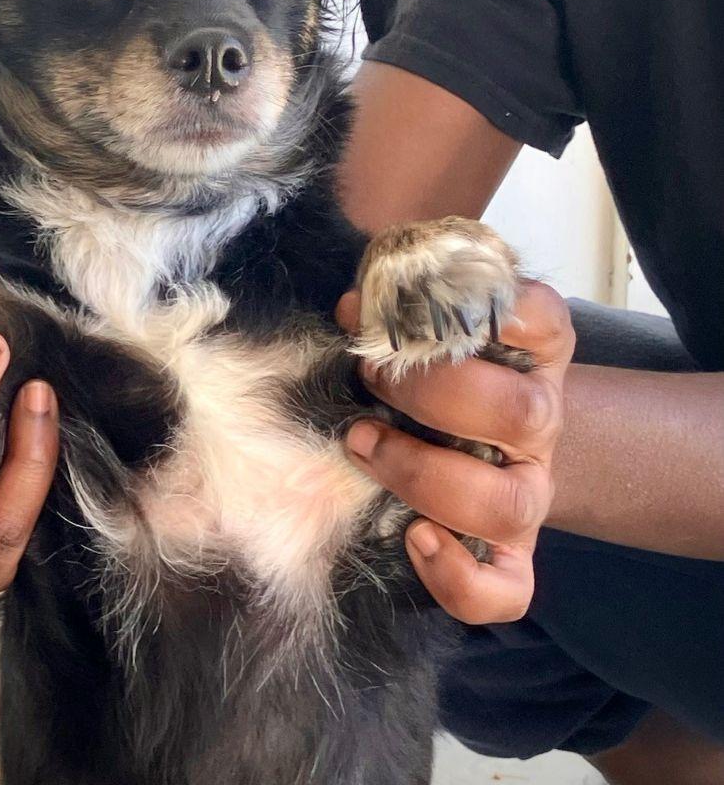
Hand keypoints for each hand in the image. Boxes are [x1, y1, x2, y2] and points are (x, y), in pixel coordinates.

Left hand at [337, 281, 573, 622]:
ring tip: (362, 445)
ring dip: (424, 475)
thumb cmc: (432, 370)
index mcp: (533, 351)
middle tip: (370, 376)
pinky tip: (415, 540)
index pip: (540, 320)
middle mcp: (541, 420)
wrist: (468, 436)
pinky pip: (508, 590)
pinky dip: (459, 576)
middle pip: (522, 414)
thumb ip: (396, 309)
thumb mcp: (424, 329)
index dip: (488, 314)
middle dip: (433, 395)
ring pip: (510, 504)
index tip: (417, 311)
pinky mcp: (511, 556)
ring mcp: (530, 491)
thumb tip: (356, 307)